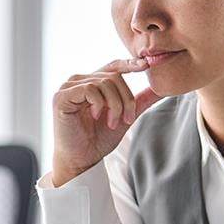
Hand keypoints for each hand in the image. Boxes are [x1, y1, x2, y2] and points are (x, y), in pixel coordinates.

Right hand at [51, 58, 163, 186]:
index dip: (130, 63)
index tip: (146, 65)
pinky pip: (89, 89)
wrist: (82, 160)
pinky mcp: (61, 97)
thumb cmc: (99, 139)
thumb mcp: (126, 117)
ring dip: (115, 105)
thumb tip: (162, 88)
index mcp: (94, 82)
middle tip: (127, 119)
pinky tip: (96, 116)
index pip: (114, 67)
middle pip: (114, 77)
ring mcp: (69, 87)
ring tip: (112, 123)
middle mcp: (80, 81)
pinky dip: (99, 103)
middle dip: (126, 99)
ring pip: (104, 82)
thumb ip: (141, 101)